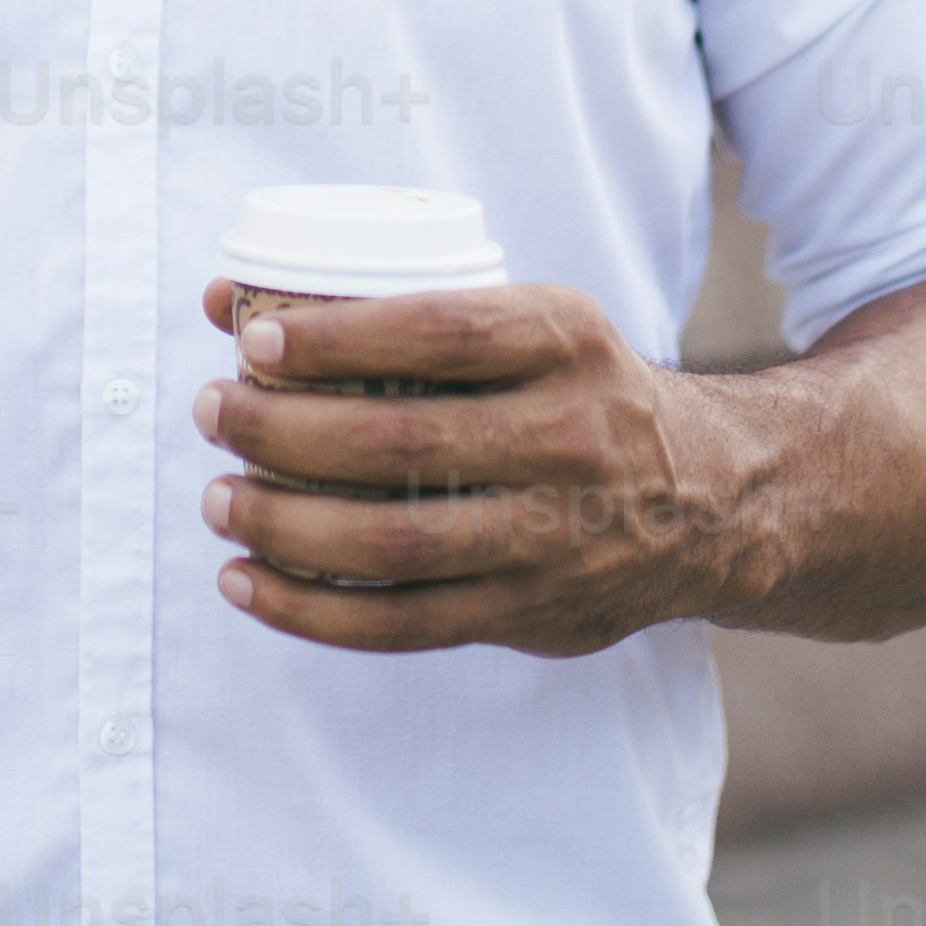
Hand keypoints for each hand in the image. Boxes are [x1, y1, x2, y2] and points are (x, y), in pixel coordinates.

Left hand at [191, 276, 742, 659]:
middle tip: (215, 412)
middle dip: (281, 430)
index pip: (439, 332)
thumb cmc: (579, 394)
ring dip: (282, 524)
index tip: (253, 340)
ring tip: (218, 498)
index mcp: (566, 342)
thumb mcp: (531, 326)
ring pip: (391, 543)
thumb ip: (401, 315)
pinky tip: (245, 582)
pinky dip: (308, 610)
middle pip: (398, 443)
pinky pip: (400, 625)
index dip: (336, 338)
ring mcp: (553, 537)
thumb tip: (225, 300)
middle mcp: (568, 438)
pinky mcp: (529, 614)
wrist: (711, 500)